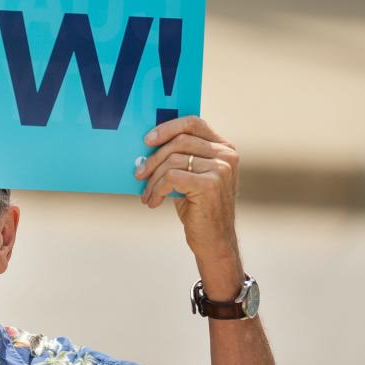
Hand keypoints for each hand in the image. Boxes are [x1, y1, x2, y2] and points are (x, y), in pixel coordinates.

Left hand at [135, 116, 240, 268]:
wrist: (214, 241)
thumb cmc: (199, 207)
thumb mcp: (191, 177)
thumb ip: (180, 157)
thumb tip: (146, 146)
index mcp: (224, 148)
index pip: (193, 123)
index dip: (168, 127)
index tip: (147, 140)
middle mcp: (226, 156)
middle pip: (180, 141)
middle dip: (154, 157)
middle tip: (139, 173)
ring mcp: (221, 169)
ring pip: (173, 160)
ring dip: (153, 179)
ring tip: (147, 193)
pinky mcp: (210, 184)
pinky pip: (171, 177)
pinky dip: (157, 189)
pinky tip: (153, 202)